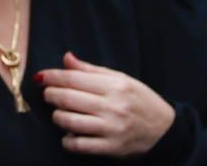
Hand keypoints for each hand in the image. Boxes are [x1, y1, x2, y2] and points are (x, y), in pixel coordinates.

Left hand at [35, 51, 175, 157]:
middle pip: (69, 98)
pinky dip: (67, 140)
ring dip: (57, 117)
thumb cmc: (140, 100)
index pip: (74, 78)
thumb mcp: (120, 78)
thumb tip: (66, 58)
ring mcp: (112, 128)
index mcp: (115, 85)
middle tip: (48, 94)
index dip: (53, 76)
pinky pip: (80, 145)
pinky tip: (68, 134)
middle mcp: (113, 106)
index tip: (41, 77)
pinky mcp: (112, 148)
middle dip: (51, 95)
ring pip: (70, 121)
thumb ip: (90, 70)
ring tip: (58, 113)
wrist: (165, 129)